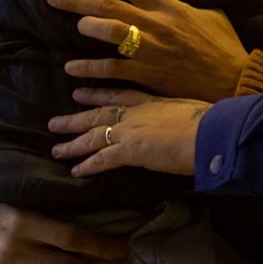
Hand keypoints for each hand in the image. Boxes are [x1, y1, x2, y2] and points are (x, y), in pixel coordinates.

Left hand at [50, 0, 248, 101]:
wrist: (234, 81)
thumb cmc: (226, 48)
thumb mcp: (212, 16)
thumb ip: (189, 5)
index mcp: (171, 6)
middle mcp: (156, 24)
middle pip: (109, 5)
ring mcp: (150, 49)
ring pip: (108, 31)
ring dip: (87, 25)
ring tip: (74, 25)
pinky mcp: (148, 74)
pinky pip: (111, 68)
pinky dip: (89, 67)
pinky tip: (72, 68)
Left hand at [50, 88, 207, 177]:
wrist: (208, 131)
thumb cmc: (208, 121)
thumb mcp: (189, 110)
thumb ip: (179, 116)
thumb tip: (184, 123)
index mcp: (150, 101)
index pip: (117, 96)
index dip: (96, 94)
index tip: (79, 92)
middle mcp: (135, 113)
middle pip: (98, 114)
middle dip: (75, 119)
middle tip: (54, 122)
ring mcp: (130, 131)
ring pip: (93, 136)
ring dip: (73, 144)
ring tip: (56, 149)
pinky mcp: (130, 151)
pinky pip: (102, 159)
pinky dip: (88, 165)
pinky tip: (76, 171)